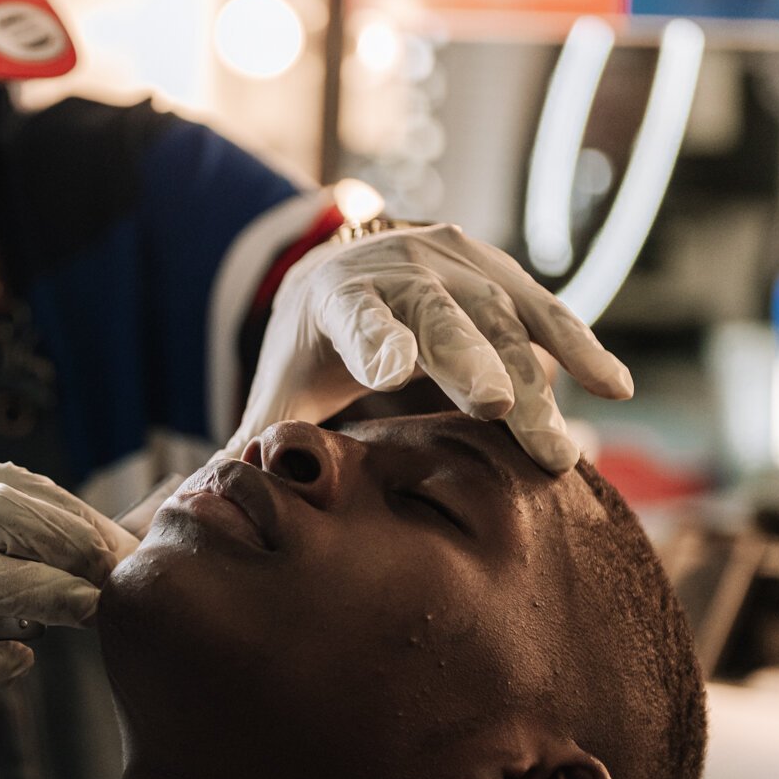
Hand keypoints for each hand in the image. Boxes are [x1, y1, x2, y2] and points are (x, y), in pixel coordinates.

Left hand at [227, 223, 632, 470]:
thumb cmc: (312, 350)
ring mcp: (455, 263)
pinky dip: (577, 346)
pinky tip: (611, 388)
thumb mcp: (277, 392)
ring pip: (501, 321)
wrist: (347, 270)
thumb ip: (245, 448)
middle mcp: (398, 269)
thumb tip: (167, 515)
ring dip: (536, 385)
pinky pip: (544, 310)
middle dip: (470, 364)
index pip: (355, 317)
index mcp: (336, 298)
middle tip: (499, 413)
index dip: (373, 340)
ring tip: (559, 451)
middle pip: (439, 317)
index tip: (392, 370)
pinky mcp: (499, 272)